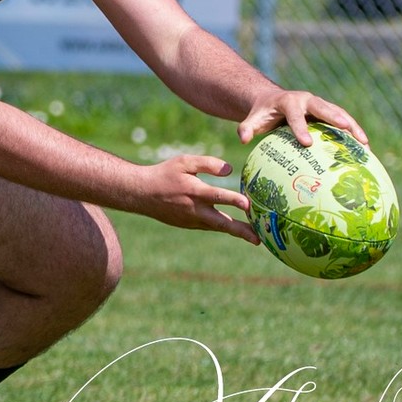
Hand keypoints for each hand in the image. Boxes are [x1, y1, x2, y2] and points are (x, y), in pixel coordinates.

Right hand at [134, 153, 258, 243]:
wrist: (142, 194)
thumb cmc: (164, 174)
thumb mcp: (183, 162)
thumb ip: (207, 163)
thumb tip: (230, 170)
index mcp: (194, 192)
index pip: (217, 197)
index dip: (233, 200)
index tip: (248, 204)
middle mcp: (195, 210)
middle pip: (222, 223)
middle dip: (241, 231)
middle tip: (259, 239)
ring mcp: (192, 220)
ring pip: (218, 227)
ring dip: (237, 232)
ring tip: (256, 237)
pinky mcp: (190, 225)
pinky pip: (210, 226)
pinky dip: (224, 228)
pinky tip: (238, 228)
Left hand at [237, 86, 369, 148]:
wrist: (273, 101)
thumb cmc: (262, 114)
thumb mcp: (253, 119)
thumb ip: (247, 127)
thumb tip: (243, 139)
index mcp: (288, 101)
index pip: (295, 115)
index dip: (301, 128)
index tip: (307, 143)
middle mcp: (307, 100)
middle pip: (323, 107)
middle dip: (334, 117)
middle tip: (347, 128)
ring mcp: (319, 104)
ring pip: (338, 112)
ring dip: (352, 126)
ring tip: (364, 143)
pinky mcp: (327, 112)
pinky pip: (343, 120)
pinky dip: (354, 132)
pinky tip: (364, 149)